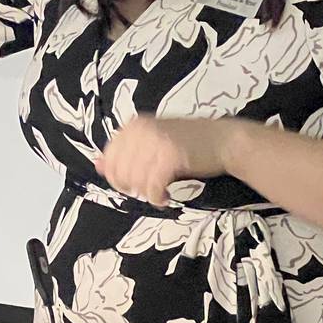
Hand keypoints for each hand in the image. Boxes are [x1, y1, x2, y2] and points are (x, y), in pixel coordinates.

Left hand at [95, 115, 246, 206]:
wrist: (224, 140)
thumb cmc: (188, 143)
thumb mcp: (152, 142)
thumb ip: (125, 152)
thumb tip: (98, 165)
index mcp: (133, 125)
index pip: (110, 157)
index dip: (117, 176)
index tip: (133, 183)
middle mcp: (141, 130)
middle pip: (120, 171)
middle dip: (131, 187)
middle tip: (148, 189)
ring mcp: (156, 141)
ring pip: (135, 180)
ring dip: (146, 193)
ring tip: (159, 192)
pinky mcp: (171, 155)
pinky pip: (152, 186)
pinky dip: (157, 197)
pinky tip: (166, 196)